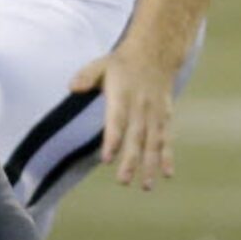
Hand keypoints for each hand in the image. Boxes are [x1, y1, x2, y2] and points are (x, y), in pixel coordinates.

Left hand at [70, 44, 178, 190]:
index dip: (113, 140)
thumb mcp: (102, 64)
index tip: (107, 159)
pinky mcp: (165, 116)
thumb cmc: (123, 63)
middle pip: (136, 137)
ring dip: (151, 165)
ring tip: (146, 186)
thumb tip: (72, 87)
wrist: (156, 53)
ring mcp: (155, 113)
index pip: (117, 121)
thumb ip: (86, 76)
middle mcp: (141, 106)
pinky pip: (167, 138)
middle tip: (123, 182)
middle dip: (131, 161)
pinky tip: (167, 174)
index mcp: (123, 95)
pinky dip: (168, 156)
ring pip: (153, 142)